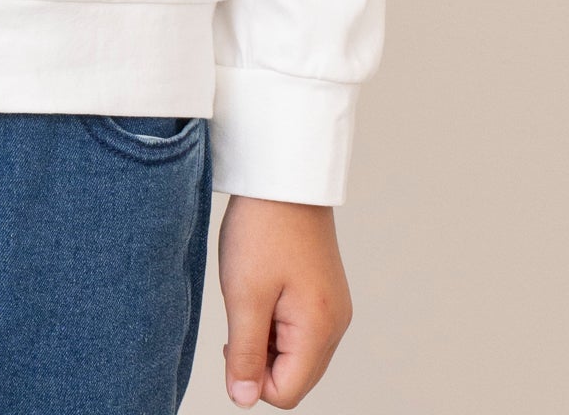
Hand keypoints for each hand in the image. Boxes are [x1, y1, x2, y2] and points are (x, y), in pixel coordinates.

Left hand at [217, 194, 352, 406]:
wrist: (283, 176)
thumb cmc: (263, 229)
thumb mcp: (244, 295)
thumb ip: (245, 353)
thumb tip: (244, 399)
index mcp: (320, 330)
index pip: (285, 393)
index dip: (251, 378)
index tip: (233, 338)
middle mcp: (335, 325)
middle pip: (294, 377)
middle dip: (260, 358)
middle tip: (241, 312)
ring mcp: (332, 308)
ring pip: (294, 353)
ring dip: (266, 336)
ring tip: (252, 293)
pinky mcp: (324, 293)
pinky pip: (299, 328)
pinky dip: (275, 319)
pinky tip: (262, 286)